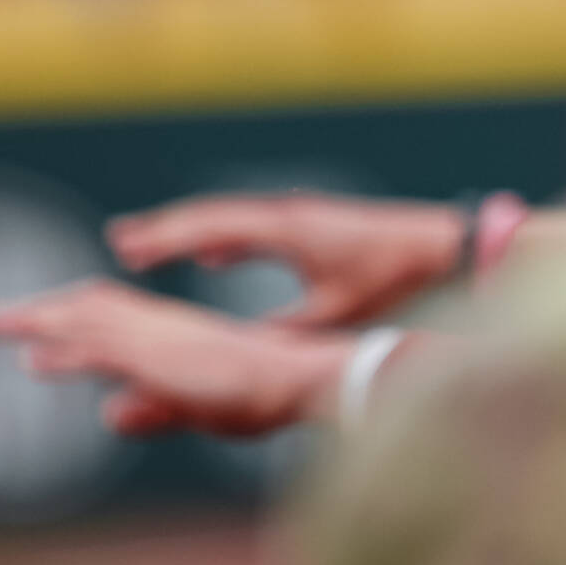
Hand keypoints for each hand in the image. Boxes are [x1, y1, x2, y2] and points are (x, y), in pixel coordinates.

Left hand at [0, 280, 353, 437]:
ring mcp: (158, 336)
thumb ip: (154, 409)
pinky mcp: (158, 355)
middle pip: (91, 308)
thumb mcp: (200, 407)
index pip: (113, 317)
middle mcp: (162, 326)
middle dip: (43, 312)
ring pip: (86, 319)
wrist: (298, 379)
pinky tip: (33, 355)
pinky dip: (64, 347)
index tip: (38, 326)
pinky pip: (100, 346)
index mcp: (177, 334)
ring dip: (38, 319)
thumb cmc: (268, 395)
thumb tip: (107, 414)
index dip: (73, 319)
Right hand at [106, 190, 467, 328]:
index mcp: (288, 228)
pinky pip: (256, 226)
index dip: (168, 238)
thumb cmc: (395, 278)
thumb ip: (285, 330)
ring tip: (147, 249)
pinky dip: (226, 237)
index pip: (213, 224)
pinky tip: (213, 256)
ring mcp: (302, 216)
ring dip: (191, 232)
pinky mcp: (315, 226)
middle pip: (214, 215)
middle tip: (120, 243)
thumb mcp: (335, 312)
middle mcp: (289, 213)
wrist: (445, 246)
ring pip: (233, 219)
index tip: (127, 250)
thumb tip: (242, 352)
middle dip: (166, 230)